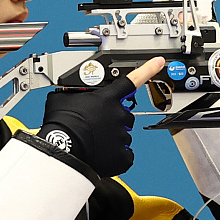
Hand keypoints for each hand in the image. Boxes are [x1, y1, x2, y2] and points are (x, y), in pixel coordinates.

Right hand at [38, 58, 165, 177]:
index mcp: (107, 98)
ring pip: (124, 135)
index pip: (132, 80)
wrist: (61, 150)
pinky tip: (102, 154)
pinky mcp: (122, 155)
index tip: (159, 62)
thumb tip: (66, 92)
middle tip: (96, 126)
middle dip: (114, 119)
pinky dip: (116, 156)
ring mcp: (122, 135)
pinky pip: (125, 155)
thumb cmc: (60, 124)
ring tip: (94, 141)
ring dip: (113, 137)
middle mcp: (119, 114)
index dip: (148, 70)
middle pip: (125, 114)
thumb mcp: (62, 97)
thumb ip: (72, 93)